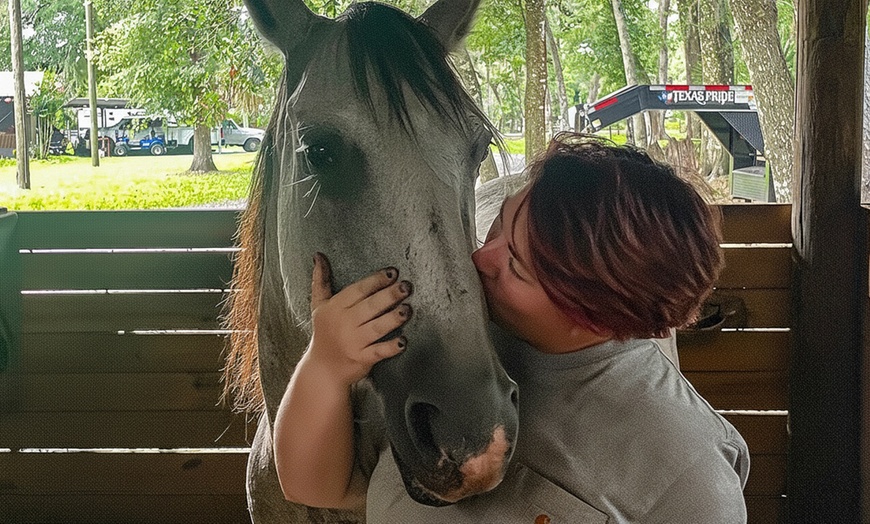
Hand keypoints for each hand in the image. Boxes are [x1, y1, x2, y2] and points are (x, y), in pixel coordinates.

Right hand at [305, 252, 411, 385]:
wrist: (322, 368)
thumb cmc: (324, 332)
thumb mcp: (319, 305)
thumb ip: (320, 280)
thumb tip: (318, 255)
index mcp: (335, 307)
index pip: (357, 290)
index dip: (375, 280)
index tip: (393, 272)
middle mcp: (344, 323)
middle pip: (369, 307)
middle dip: (388, 296)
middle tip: (406, 287)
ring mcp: (353, 342)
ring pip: (376, 328)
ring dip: (392, 319)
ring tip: (407, 309)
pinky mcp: (362, 359)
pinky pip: (378, 352)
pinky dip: (390, 347)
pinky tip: (403, 341)